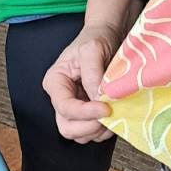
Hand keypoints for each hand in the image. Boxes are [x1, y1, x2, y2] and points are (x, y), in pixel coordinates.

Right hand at [42, 20, 124, 142]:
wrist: (109, 36)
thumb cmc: (97, 38)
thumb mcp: (92, 50)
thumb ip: (93, 75)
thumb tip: (99, 99)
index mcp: (55, 82)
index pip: (64, 107)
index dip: (85, 113)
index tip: (106, 108)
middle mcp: (62, 98)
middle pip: (67, 128)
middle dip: (89, 126)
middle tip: (109, 116)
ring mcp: (76, 108)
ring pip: (81, 134)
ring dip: (99, 130)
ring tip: (115, 114)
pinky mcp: (89, 113)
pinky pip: (94, 132)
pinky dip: (105, 130)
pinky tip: (115, 114)